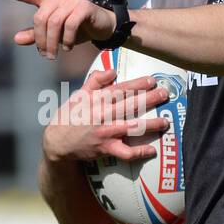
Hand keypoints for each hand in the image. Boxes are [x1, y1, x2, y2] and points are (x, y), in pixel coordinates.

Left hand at [5, 0, 117, 58]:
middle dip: (41, 40)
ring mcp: (72, 0)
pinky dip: (67, 40)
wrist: (102, 27)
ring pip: (55, 23)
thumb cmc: (77, 29)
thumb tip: (16, 39)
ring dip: (53, 43)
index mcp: (50, 0)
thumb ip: (36, 35)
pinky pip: (70, 25)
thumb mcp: (54, 34)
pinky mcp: (84, 7)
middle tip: (45, 55)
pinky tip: (68, 47)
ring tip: (55, 55)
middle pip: (41, 18)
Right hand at [42, 68, 169, 162]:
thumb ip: (95, 81)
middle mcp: (103, 115)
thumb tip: (112, 71)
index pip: (121, 89)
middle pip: (131, 106)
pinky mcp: (106, 149)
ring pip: (133, 128)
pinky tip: (152, 150)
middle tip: (165, 95)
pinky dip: (140, 153)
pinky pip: (126, 152)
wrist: (57, 142)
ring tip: (165, 122)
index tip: (152, 81)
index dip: (137, 84)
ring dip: (151, 125)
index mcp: (97, 100)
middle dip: (150, 99)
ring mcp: (106, 133)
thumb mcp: (78, 95)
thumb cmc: (69, 117)